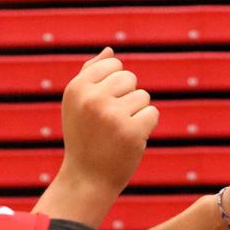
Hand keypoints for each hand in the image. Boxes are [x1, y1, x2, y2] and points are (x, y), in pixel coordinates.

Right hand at [58, 48, 158, 193]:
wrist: (88, 178)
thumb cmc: (85, 138)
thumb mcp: (78, 104)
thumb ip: (91, 74)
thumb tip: (110, 51)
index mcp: (77, 87)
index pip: (113, 63)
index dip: (115, 84)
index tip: (103, 105)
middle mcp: (92, 98)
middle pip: (130, 78)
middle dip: (127, 97)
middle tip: (112, 121)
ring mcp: (112, 115)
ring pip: (143, 96)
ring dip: (137, 113)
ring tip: (119, 131)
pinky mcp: (131, 131)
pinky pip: (153, 113)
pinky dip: (147, 126)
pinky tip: (131, 139)